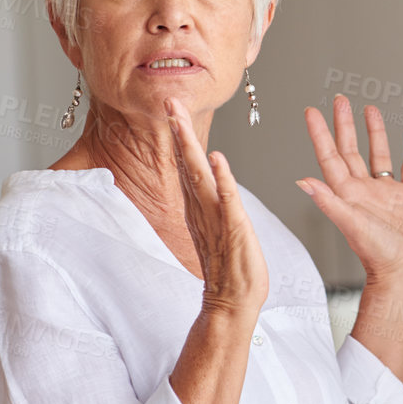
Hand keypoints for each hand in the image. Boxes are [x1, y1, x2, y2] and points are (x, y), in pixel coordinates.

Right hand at [168, 98, 267, 317]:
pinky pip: (227, 199)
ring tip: (181, 121)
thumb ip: (209, 204)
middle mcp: (203, 208)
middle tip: (169, 102)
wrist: (232, 301)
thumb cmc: (229, 267)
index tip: (172, 109)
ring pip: (200, 175)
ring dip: (192, 147)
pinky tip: (216, 158)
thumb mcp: (216, 227)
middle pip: (187, 163)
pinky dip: (222, 178)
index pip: (187, 164)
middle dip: (179, 131)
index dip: (180, 136)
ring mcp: (215, 217)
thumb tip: (204, 186)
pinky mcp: (233, 228)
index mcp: (200, 206)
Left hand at [297, 95, 402, 284]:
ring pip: (378, 155)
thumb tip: (303, 181)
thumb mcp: (350, 224)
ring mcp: (386, 193)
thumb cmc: (377, 254)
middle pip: (350, 149)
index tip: (311, 111)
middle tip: (340, 99)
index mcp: (346, 193)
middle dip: (344, 124)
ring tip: (370, 109)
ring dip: (374, 132)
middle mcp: (364, 190)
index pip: (329, 156)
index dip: (320, 133)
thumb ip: (328, 201)